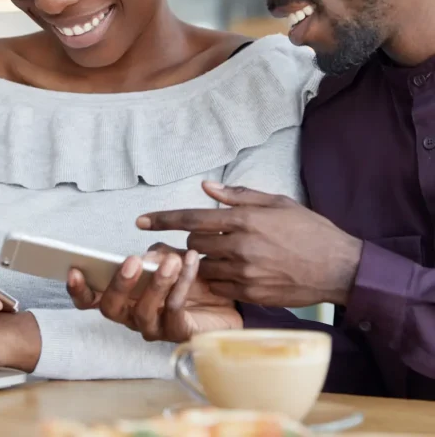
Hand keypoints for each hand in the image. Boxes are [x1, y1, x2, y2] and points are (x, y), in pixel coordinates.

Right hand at [67, 243, 241, 342]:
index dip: (79, 289)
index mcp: (123, 296)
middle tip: (133, 262)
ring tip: (171, 261)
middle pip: (111, 309)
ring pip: (143, 311)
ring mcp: (154, 328)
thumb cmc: (190, 278)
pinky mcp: (179, 334)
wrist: (227, 298)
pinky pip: (175, 310)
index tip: (75, 269)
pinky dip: (182, 282)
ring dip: (156, 282)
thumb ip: (156, 254)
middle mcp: (132, 315)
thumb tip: (147, 257)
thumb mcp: (170, 256)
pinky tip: (190, 263)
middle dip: (119, 284)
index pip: (91, 299)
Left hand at [136, 184, 362, 307]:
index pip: (192, 217)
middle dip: (190, 239)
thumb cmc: (310, 230)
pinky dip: (217, 278)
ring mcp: (245, 273)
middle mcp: (240, 246)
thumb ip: (238, 195)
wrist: (339, 267)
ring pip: (203, 267)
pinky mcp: (251, 294)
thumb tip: (206, 187)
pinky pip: (219, 286)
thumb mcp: (277, 203)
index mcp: (245, 219)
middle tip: (197, 238)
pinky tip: (230, 272)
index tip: (140, 221)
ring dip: (202, 261)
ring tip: (214, 257)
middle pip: (193, 243)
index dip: (162, 219)